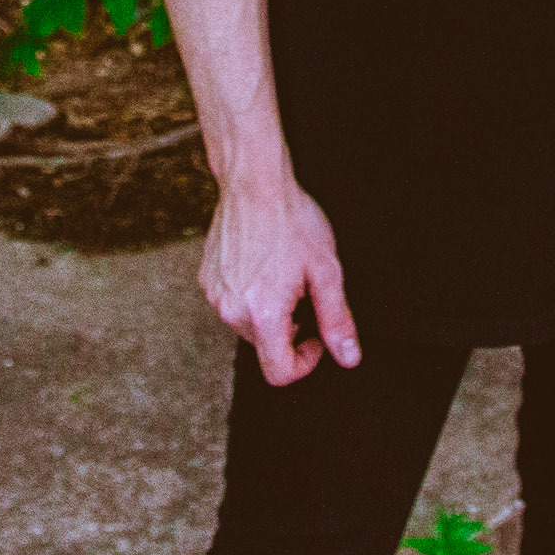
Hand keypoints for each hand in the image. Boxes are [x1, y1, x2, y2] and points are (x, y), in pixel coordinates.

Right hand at [200, 171, 360, 385]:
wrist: (255, 182)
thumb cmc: (291, 220)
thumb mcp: (326, 270)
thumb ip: (337, 319)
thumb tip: (348, 357)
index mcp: (264, 314)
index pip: (279, 372)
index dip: (305, 362)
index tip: (315, 337)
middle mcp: (232, 310)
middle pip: (264, 346)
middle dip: (287, 328)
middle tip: (302, 290)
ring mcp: (215, 294)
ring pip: (247, 324)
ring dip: (267, 311)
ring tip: (281, 272)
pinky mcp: (206, 278)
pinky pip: (231, 301)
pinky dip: (248, 293)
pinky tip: (262, 263)